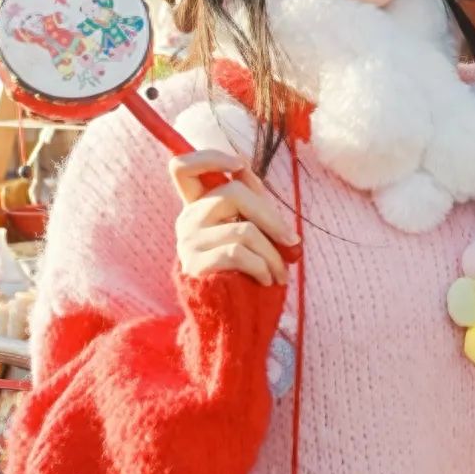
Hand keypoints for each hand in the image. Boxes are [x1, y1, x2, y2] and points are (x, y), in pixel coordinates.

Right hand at [170, 150, 298, 285]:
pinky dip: (262, 266)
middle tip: (292, 241)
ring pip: (244, 228)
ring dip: (273, 253)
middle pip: (232, 192)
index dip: (209, 157)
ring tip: (282, 272)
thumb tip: (246, 168)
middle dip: (271, 217)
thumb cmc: (243, 270)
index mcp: (197, 206)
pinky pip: (239, 253)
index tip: (239, 165)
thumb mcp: (245, 229)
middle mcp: (187, 219)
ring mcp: (188, 242)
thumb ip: (247, 200)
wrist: (226, 316)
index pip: (182, 166)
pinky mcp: (196, 265)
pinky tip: (268, 280)